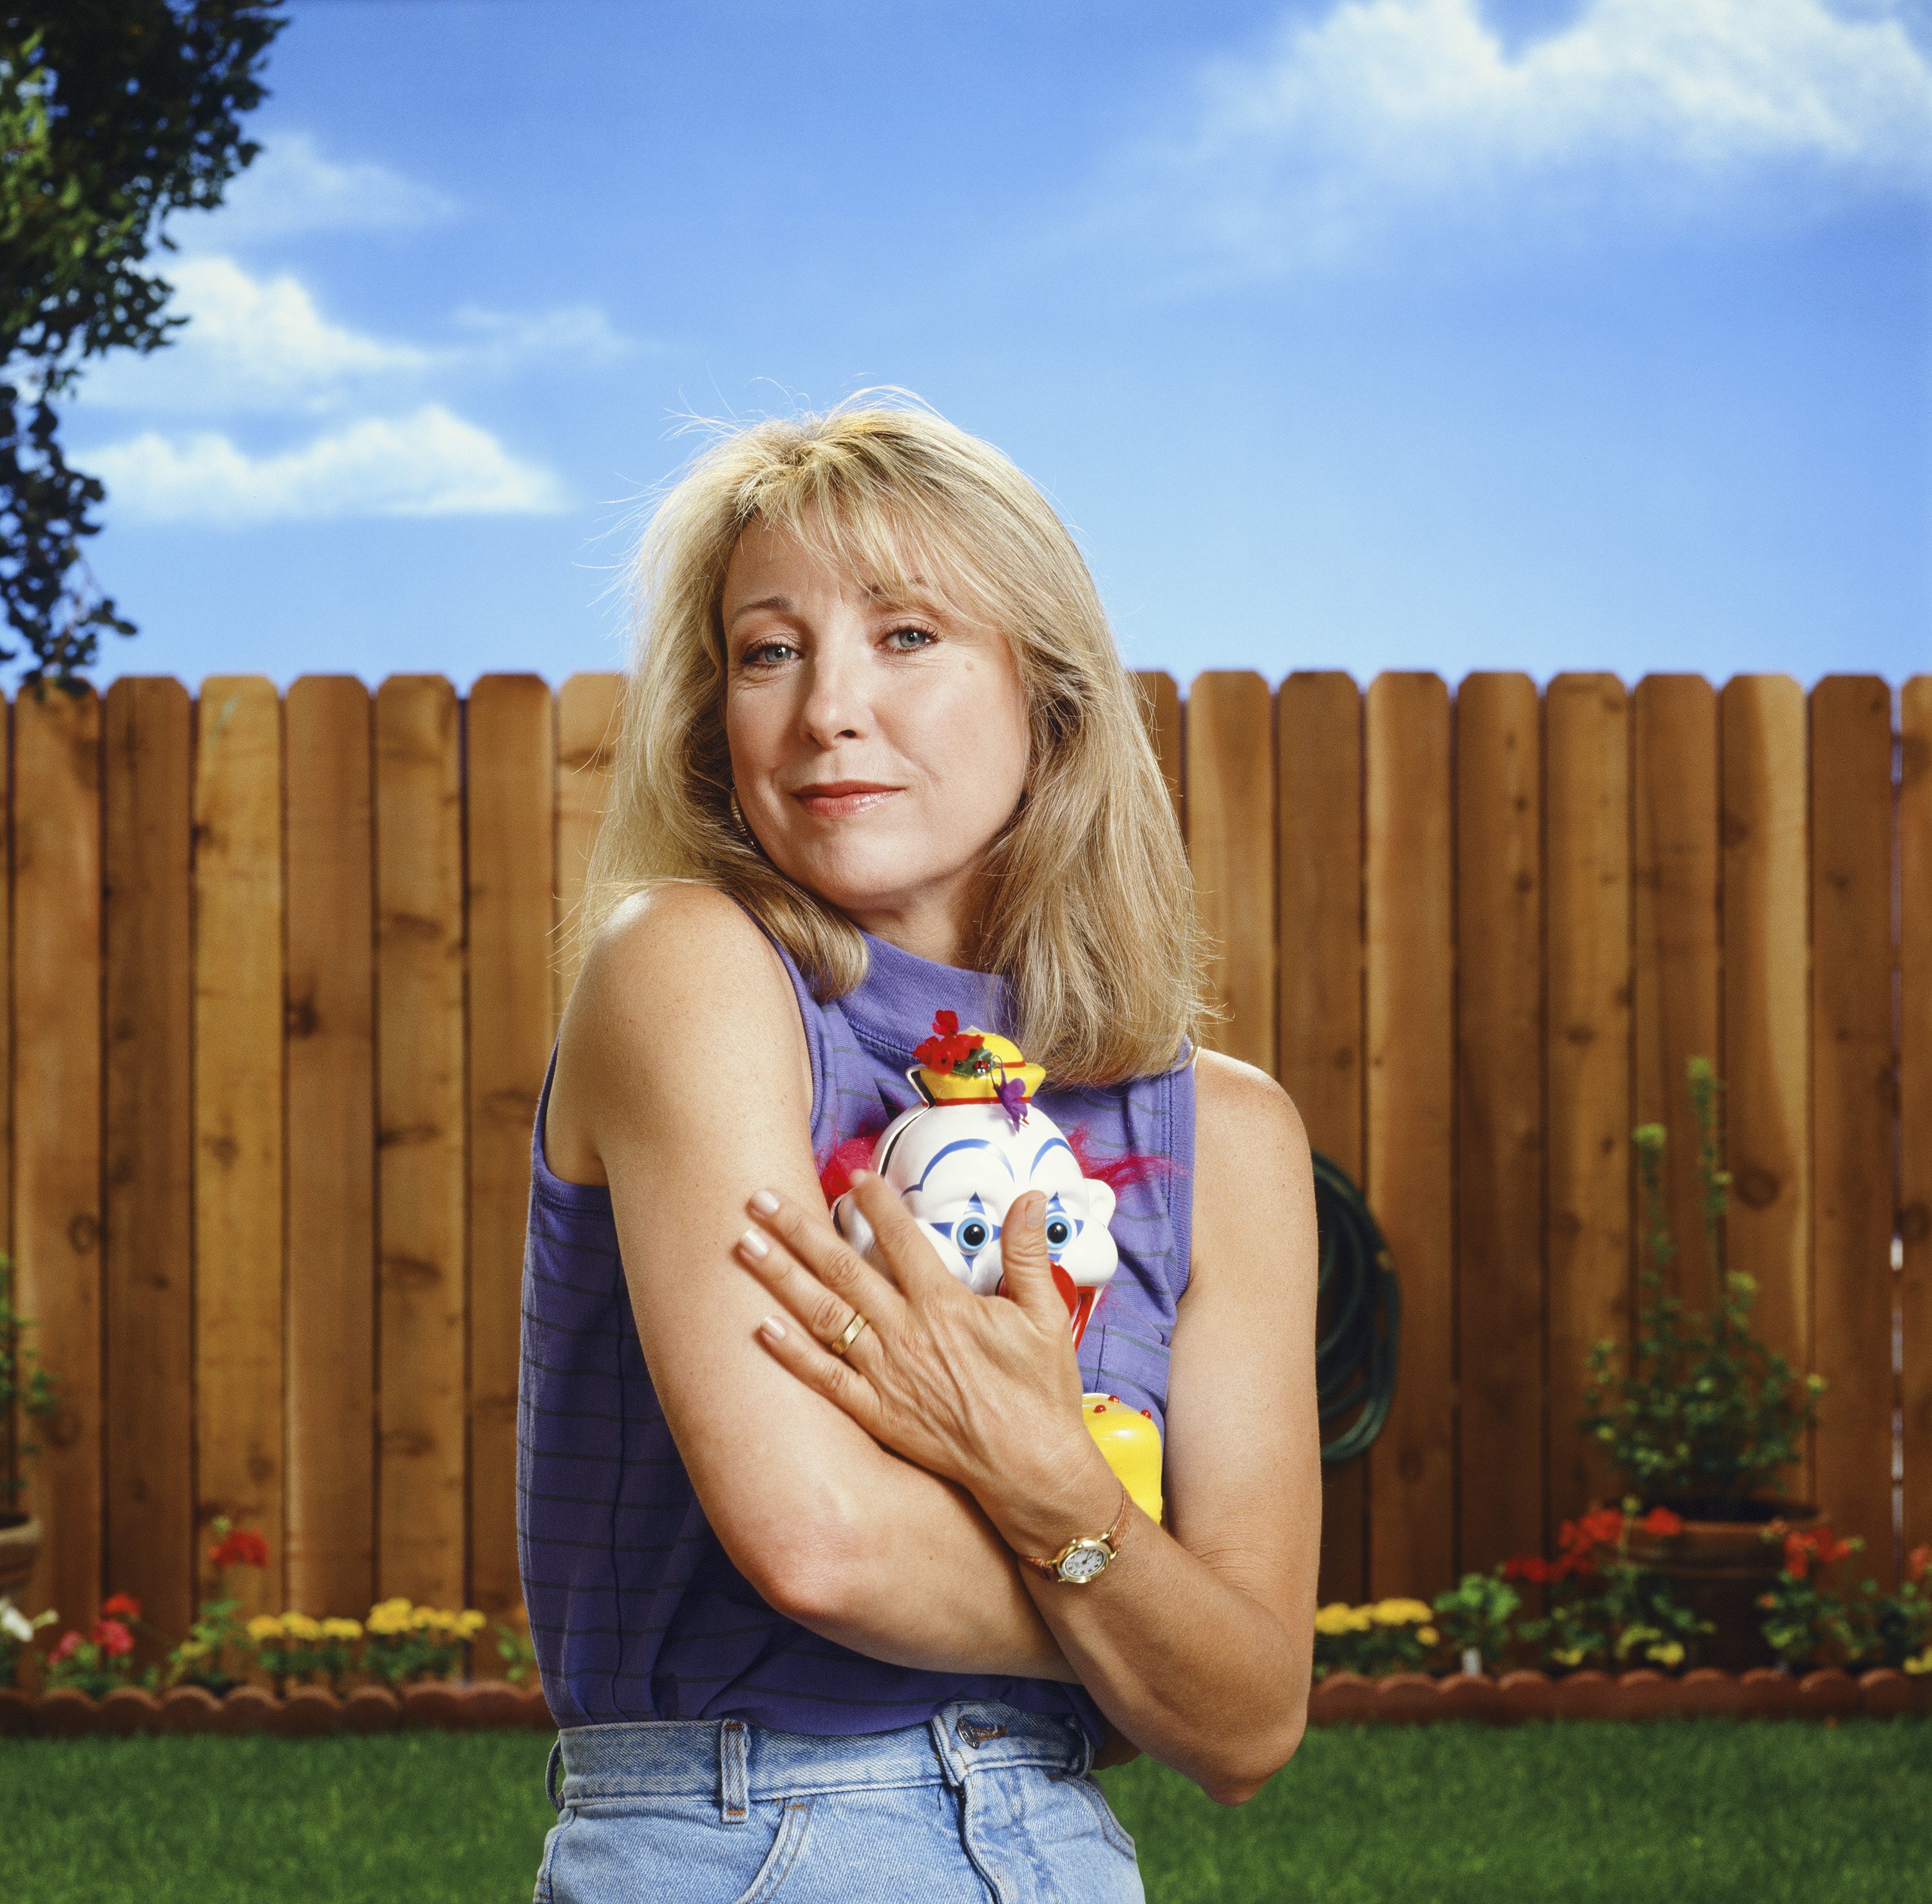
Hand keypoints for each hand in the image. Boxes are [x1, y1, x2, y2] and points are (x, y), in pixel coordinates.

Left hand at [737, 1173, 1100, 1528]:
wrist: (1030, 1469)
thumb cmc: (1039, 1393)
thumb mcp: (1047, 1313)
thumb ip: (1028, 1252)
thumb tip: (1029, 1197)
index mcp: (944, 1305)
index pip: (900, 1239)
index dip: (875, 1203)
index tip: (852, 1175)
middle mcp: (905, 1334)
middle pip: (842, 1269)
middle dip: (797, 1228)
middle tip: (760, 1197)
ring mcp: (885, 1374)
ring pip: (823, 1315)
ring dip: (781, 1277)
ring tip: (745, 1245)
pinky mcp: (876, 1412)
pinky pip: (823, 1378)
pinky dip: (790, 1353)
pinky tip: (761, 1326)